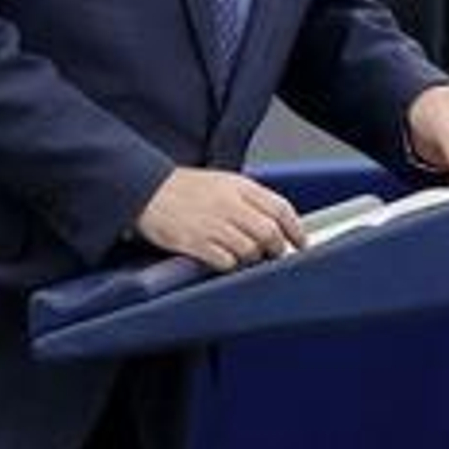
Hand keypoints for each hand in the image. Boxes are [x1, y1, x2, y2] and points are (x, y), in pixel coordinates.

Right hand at [134, 167, 304, 271]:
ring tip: (247, 258)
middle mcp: (229, 204)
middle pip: (268, 232)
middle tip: (274, 255)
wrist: (147, 190)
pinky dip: (230, 265)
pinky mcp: (194, 242)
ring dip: (253, 259)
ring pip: (249, 250)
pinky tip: (225, 260)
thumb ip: (249, 199)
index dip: (295, 229)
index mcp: (239, 186)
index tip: (300, 242)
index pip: (280, 208)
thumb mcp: (223, 183)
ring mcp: (211, 224)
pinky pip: (225, 261)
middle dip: (276, 248)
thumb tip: (276, 223)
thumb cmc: (186, 188)